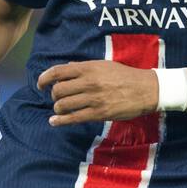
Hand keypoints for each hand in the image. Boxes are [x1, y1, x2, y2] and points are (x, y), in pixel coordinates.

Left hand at [37, 60, 158, 125]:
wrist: (146, 89)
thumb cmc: (125, 76)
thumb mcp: (104, 65)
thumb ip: (83, 67)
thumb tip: (65, 68)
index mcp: (88, 68)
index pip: (58, 71)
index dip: (44, 78)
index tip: (40, 84)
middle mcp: (88, 82)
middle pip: (58, 90)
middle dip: (53, 96)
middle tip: (57, 98)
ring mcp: (93, 98)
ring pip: (63, 105)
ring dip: (58, 109)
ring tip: (60, 110)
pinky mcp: (99, 113)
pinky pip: (73, 118)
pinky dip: (60, 121)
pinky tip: (54, 122)